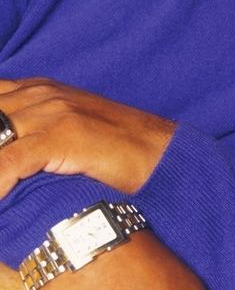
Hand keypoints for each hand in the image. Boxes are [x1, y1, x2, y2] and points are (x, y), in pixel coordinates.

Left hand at [0, 77, 175, 194]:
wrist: (164, 154)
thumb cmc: (116, 152)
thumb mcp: (66, 133)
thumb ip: (31, 136)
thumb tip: (6, 162)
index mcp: (37, 90)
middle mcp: (39, 95)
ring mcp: (53, 112)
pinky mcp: (65, 135)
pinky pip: (9, 161)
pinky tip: (0, 199)